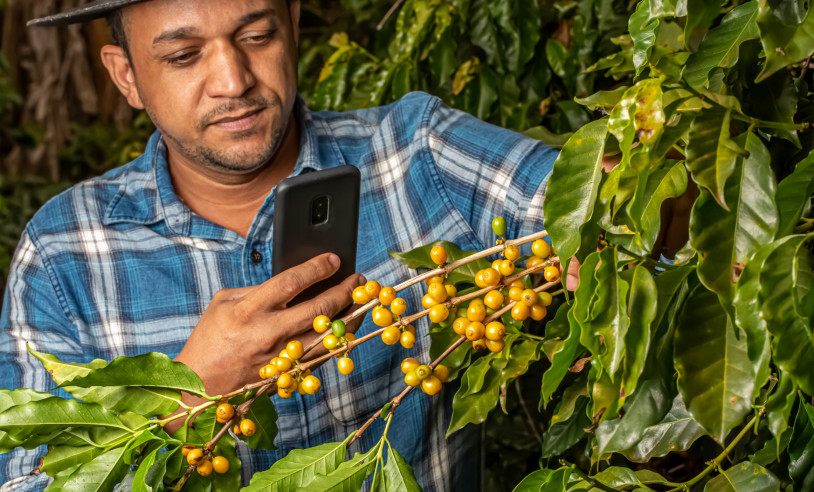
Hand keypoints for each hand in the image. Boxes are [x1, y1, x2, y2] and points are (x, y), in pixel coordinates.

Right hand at [174, 253, 364, 396]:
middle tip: (359, 280)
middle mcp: (267, 333)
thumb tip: (293, 282)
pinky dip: (338, 340)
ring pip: (327, 336)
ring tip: (362, 301)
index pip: (291, 282)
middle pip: (319, 309)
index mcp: (249, 310)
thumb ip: (258, 290)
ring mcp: (280, 358)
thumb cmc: (210, 340)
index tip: (335, 259)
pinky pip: (321, 356)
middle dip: (345, 292)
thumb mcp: (224, 303)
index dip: (317, 268)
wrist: (199, 386)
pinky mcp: (287, 375)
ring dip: (350, 317)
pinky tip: (347, 327)